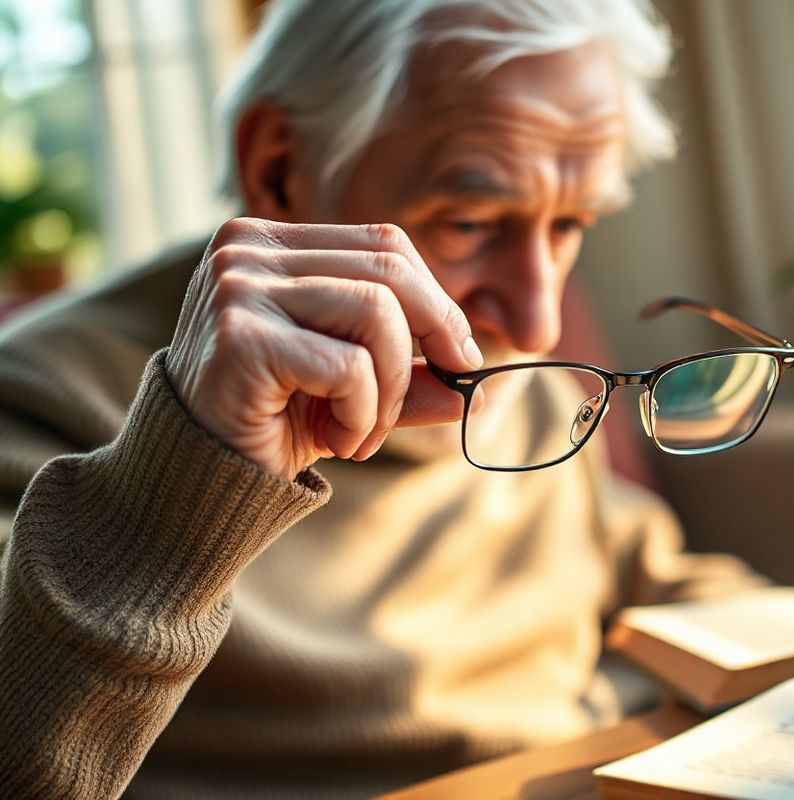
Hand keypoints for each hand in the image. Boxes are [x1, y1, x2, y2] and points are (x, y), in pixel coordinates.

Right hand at [165, 217, 482, 479]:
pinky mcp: (240, 336)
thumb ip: (414, 377)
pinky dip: (363, 415)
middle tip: (440, 396)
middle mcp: (247, 248)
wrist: (198, 474)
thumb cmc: (272, 420)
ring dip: (393, 391)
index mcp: (271, 242)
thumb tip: (480, 384)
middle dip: (433, 340)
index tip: (460, 360)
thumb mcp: (357, 391)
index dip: (438, 302)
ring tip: (366, 433)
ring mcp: (238, 286)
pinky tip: (338, 443)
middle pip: (391, 270)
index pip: (385, 245)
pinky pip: (350, 366)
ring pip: (378, 315)